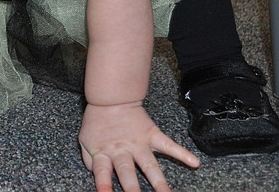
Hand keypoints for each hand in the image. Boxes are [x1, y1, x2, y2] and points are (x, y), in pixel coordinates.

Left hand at [79, 102, 199, 191]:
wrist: (110, 98)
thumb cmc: (97, 120)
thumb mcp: (85, 140)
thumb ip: (89, 159)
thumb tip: (95, 173)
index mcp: (104, 152)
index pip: (102, 173)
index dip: (103, 185)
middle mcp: (122, 151)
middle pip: (127, 173)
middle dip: (133, 189)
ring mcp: (138, 143)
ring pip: (149, 165)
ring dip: (159, 181)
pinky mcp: (151, 134)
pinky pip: (168, 144)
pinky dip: (182, 152)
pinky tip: (194, 162)